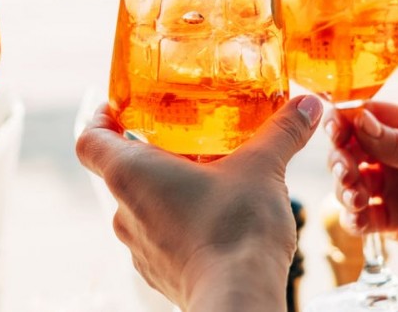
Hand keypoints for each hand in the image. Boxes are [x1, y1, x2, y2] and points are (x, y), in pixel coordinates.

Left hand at [76, 96, 322, 311]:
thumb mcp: (263, 167)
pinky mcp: (158, 273)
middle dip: (150, 152)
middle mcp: (124, 210)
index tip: (119, 108)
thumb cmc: (236, 229)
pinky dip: (178, 222)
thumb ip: (283, 131)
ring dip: (166, 190)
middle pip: (119, 171)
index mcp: (130, 174)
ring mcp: (138, 247)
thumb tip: (308, 104)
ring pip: (140, 206)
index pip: (89, 140)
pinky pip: (159, 237)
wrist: (238, 298)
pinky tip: (213, 217)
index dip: (99, 118)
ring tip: (206, 177)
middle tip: (183, 137)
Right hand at [330, 103, 397, 309]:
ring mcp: (393, 186)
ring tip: (356, 194)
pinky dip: (352, 215)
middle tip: (344, 167)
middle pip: (353, 147)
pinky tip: (359, 215)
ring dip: (344, 185)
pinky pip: (359, 215)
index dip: (348, 118)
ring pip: (350, 180)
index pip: (371, 115)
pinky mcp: (390, 220)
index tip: (333, 125)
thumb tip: (359, 121)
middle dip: (342, 155)